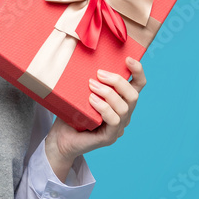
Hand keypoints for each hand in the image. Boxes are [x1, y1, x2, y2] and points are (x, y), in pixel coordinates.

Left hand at [45, 56, 146, 175]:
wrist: (60, 138)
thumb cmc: (70, 114)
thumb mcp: (82, 93)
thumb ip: (91, 81)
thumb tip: (88, 61)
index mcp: (121, 101)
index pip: (138, 85)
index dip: (137, 71)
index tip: (127, 59)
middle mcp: (124, 115)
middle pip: (133, 95)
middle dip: (118, 81)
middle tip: (99, 74)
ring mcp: (118, 127)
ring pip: (124, 107)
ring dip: (108, 93)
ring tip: (91, 86)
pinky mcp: (110, 137)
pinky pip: (114, 120)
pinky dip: (103, 108)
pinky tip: (91, 101)